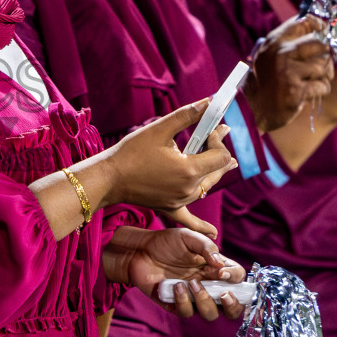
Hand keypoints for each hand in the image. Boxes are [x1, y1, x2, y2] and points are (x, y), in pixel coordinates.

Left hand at [103, 226, 244, 321]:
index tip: (222, 273)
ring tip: (191, 283)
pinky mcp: (176, 304)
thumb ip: (206, 247)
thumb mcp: (188, 237)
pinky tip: (175, 286)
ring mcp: (193, 297)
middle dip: (233, 306)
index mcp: (216, 269)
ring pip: (210, 314)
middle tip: (222, 295)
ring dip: (204, 301)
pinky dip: (183, 301)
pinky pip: (186, 312)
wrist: (140, 250)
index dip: (235, 279)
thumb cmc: (166, 242)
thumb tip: (220, 264)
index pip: (237, 280)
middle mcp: (208, 286)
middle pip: (231, 307)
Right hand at [104, 101, 236, 226]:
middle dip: (220, 150)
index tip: (211, 127)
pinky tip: (213, 233)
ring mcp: (180, 200)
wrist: (109, 178)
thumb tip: (208, 103)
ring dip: (214, 172)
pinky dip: (201, 225)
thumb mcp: (160, 129)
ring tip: (226, 163)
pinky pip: (189, 219)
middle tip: (220, 133)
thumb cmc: (131, 152)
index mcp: (189, 169)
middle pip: (217, 170)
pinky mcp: (170, 207)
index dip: (219, 139)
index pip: (220, 155)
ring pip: (207, 186)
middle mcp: (189, 189)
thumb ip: (187, 116)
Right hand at [247, 16, 333, 132]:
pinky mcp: (296, 90)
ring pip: (325, 65)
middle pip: (320, 43)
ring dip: (324, 75)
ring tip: (313, 80)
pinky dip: (320, 90)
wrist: (251, 108)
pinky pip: (323, 85)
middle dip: (325, 54)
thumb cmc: (265, 80)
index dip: (320, 26)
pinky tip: (309, 92)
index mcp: (274, 41)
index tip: (324, 33)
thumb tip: (320, 28)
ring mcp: (288, 71)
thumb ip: (288, 40)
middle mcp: (281, 53)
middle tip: (320, 63)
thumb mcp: (268, 54)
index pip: (305, 21)